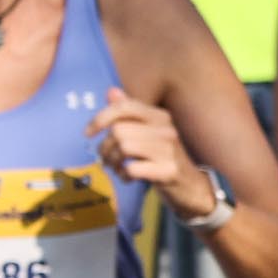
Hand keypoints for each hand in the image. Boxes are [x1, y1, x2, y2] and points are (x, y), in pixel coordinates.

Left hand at [88, 86, 212, 222]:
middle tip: (108, 159)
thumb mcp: (145, 133)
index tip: (88, 133)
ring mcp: (169, 149)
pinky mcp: (168, 170)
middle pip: (118, 131)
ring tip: (118, 168)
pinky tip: (129, 178)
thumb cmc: (160, 158)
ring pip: (123, 147)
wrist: (189, 185)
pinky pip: (132, 168)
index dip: (100, 118)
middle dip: (105, 148)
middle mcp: (165, 128)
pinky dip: (124, 175)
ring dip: (113, 162)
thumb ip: (128, 113)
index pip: (124, 107)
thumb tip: (111, 91)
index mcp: (158, 116)